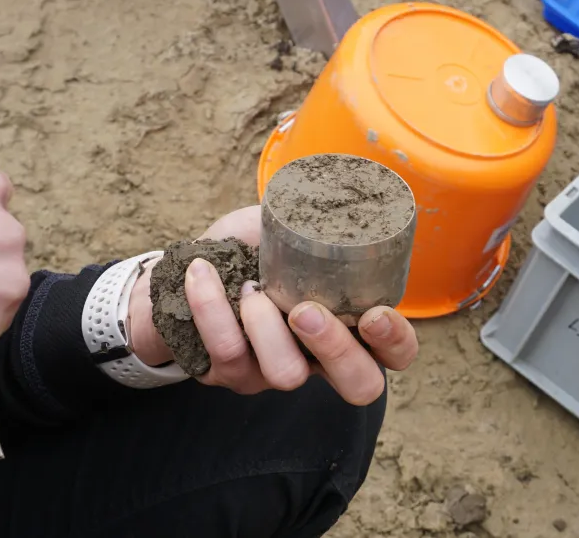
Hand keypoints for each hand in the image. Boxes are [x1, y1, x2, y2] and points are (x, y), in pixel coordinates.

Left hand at [129, 206, 417, 405]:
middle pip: (358, 385)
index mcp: (345, 323)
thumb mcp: (283, 229)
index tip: (374, 314)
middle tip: (304, 310)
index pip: (395, 353)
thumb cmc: (246, 249)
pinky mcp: (226, 373)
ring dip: (266, 326)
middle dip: (337, 348)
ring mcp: (272, 371)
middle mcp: (316, 357)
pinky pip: (225, 352)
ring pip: (286, 375)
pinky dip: (211, 306)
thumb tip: (332, 193)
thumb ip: (311, 222)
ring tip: (248, 285)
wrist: (183, 268)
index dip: (395, 342)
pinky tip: (201, 272)